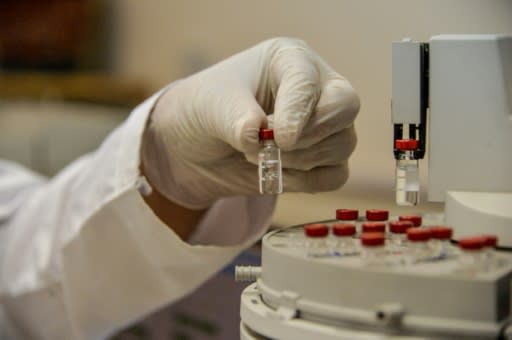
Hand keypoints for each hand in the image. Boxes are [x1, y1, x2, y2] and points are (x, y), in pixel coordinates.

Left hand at [142, 37, 359, 208]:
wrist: (197, 147)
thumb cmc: (206, 110)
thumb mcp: (210, 105)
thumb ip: (236, 118)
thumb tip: (258, 135)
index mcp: (291, 60)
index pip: (310, 82)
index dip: (297, 113)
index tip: (277, 139)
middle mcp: (316, 88)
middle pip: (344, 108)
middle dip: (308, 136)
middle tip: (270, 147)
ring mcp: (324, 125)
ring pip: (341, 145)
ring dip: (298, 160)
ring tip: (257, 156)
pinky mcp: (322, 160)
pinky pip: (335, 175)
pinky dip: (306, 181)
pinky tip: (276, 174)